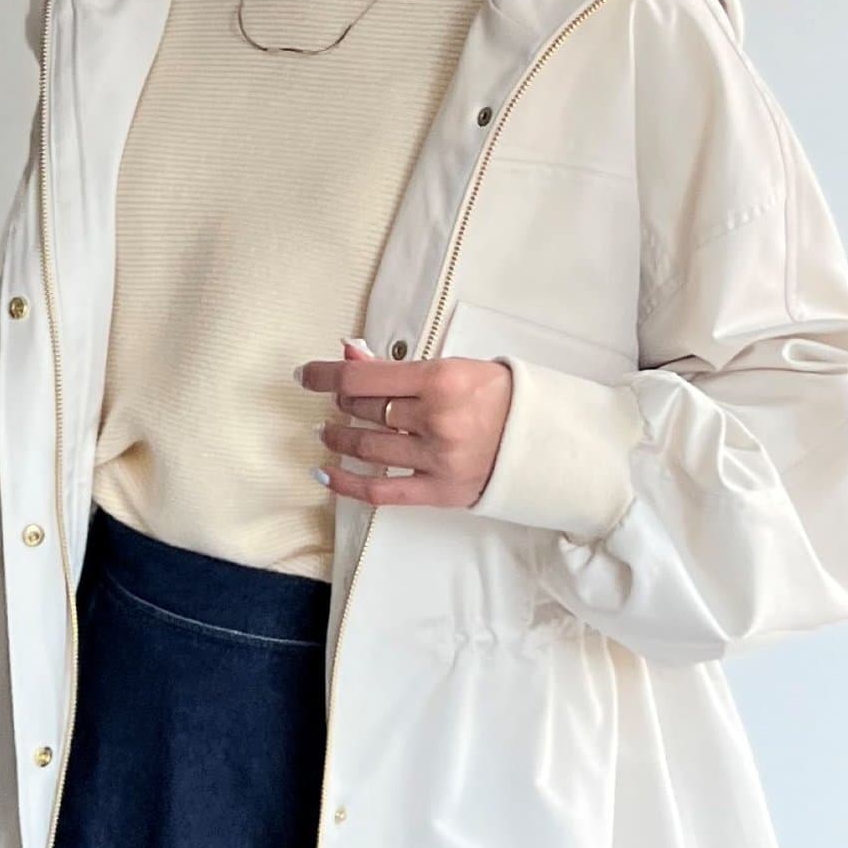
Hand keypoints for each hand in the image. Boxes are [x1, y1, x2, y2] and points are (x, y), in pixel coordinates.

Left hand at [295, 337, 512, 507]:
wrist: (542, 438)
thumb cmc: (499, 396)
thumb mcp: (453, 366)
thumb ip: (398, 368)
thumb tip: (348, 355)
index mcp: (441, 379)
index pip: (363, 378)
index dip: (325, 375)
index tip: (306, 375)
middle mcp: (436, 419)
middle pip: (364, 411)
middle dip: (343, 404)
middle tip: (338, 402)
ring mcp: (437, 459)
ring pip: (367, 448)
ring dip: (340, 438)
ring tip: (329, 431)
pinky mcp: (439, 491)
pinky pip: (380, 491)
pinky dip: (347, 483)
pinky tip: (325, 472)